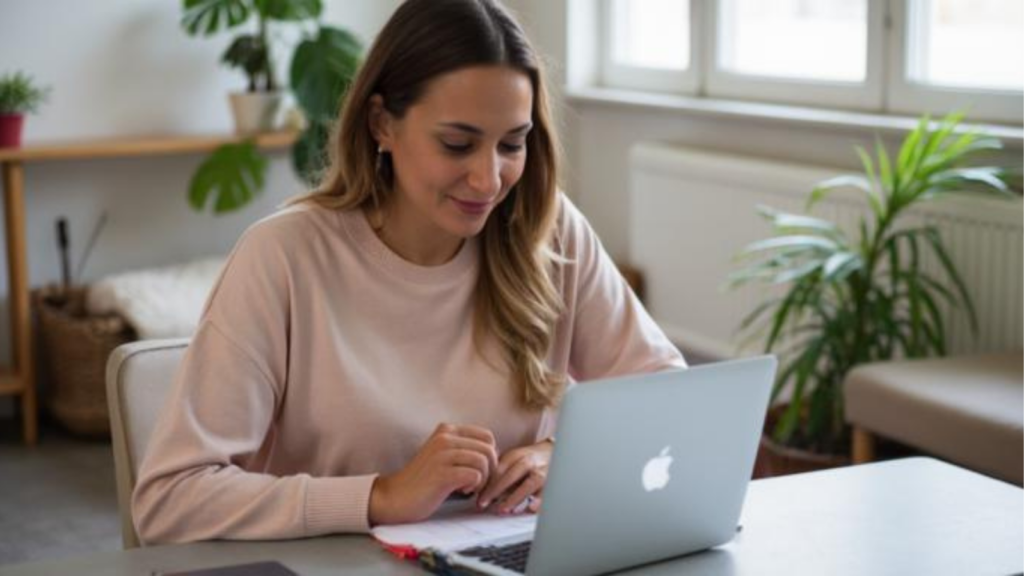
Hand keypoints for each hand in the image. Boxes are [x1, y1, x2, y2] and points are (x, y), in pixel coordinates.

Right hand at [369, 423, 498, 525]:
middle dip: (491, 470)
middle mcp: (445, 437)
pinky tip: (462, 491)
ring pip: (484, 461)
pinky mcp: (442, 473)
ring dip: (483, 480)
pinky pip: (475, 475)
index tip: (480, 472)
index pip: (487, 437)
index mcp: (447, 430)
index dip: (491, 456)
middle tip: (478, 484)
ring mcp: (442, 454)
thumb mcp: (444, 456)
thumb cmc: (424, 481)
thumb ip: (465, 450)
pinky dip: (474, 487)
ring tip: (468, 488)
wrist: (395, 497)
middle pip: (489, 449)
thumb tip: (496, 454)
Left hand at [477, 439, 552, 514]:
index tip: (479, 499)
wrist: (552, 453)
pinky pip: (547, 492)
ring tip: (503, 509)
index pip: (499, 470)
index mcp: (516, 456)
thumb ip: (497, 473)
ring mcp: (543, 472)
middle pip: (512, 475)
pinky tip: (531, 508)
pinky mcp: (553, 482)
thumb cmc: (527, 460)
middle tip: (484, 504)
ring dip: (515, 497)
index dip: (488, 485)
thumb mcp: (511, 460)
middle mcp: (529, 462)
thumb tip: (478, 490)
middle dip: (496, 491)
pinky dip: (539, 500)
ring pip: (529, 484)